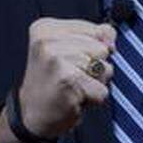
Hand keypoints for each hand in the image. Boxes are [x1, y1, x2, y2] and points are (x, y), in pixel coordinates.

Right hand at [0, 18, 114, 142]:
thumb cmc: (53, 83)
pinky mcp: (67, 80)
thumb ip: (94, 36)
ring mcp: (56, 59)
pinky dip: (94, 99)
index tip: (72, 62)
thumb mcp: (70, 50)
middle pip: (103, 49)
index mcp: (47, 27)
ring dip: (94, 84)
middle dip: (96, 68)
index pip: (99, 30)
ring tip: (73, 87)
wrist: (31, 115)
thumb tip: (111, 37)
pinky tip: (73, 99)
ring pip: (105, 69)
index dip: (95, 50)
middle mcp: (48, 40)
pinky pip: (102, 90)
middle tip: (72, 77)